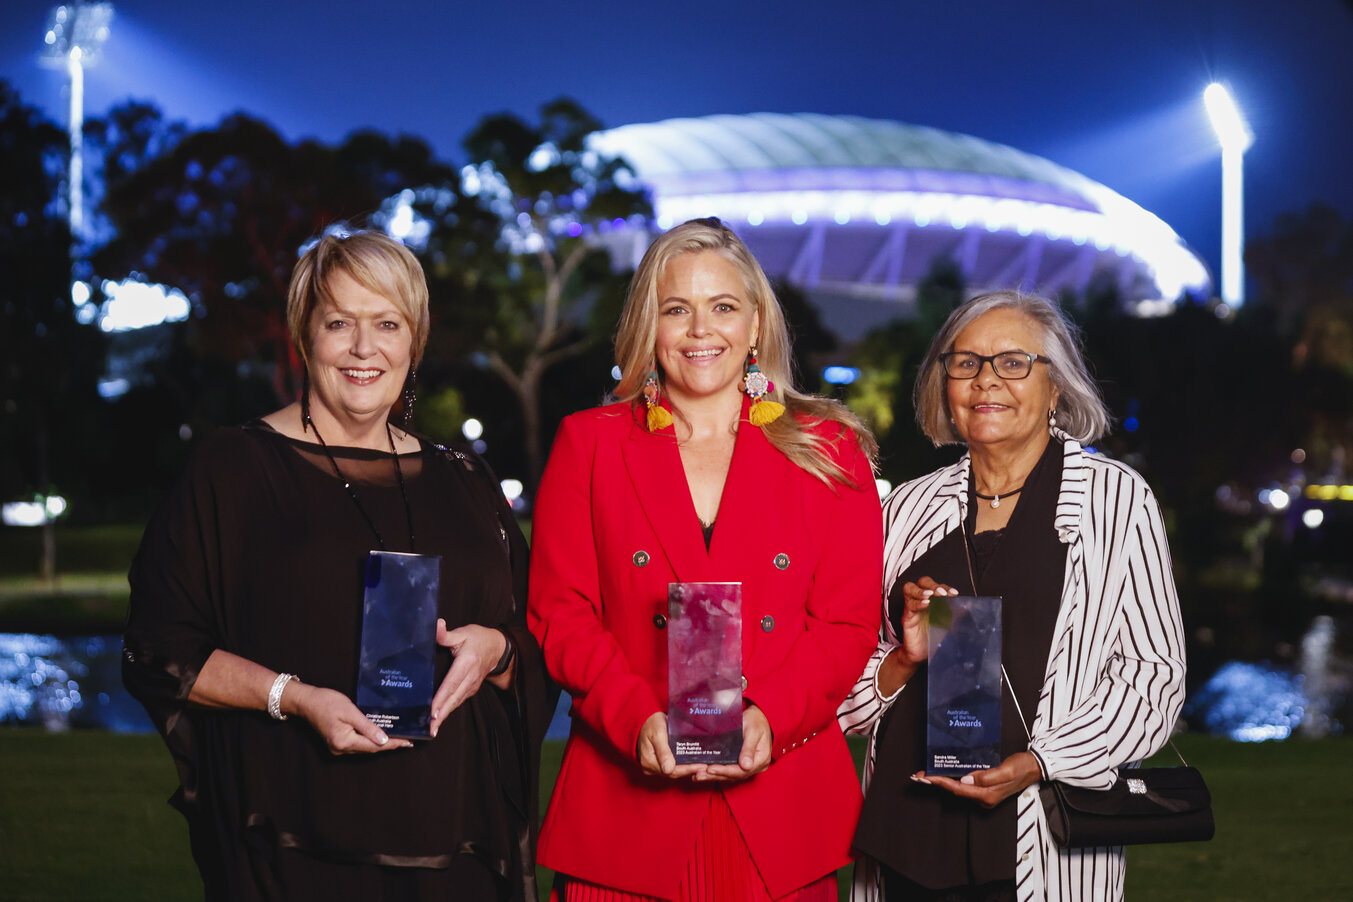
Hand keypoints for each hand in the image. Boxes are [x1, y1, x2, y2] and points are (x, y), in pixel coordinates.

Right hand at [288, 682, 412, 754]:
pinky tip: (380, 735)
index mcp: (344, 742)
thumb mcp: (350, 711)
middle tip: (408, 740)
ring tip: (398, 737)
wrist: (306, 701)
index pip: (374, 746)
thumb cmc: (327, 702)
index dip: (392, 744)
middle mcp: (341, 749)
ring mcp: (338, 748)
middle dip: (389, 745)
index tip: (408, 742)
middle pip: (370, 749)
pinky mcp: (337, 743)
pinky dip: (370, 740)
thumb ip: (367, 726)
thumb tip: (384, 741)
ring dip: (380, 743)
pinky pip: (358, 744)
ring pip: (364, 747)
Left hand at [429, 620, 506, 736]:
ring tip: (432, 730)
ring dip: (444, 716)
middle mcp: (471, 677)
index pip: (452, 683)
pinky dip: (449, 711)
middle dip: (441, 714)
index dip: (441, 698)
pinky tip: (439, 719)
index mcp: (467, 663)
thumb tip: (437, 625)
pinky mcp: (471, 689)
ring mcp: (472, 685)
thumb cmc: (478, 638)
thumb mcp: (463, 632)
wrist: (497, 647)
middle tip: (429, 729)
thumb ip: (447, 634)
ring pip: (456, 702)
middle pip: (454, 698)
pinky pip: (458, 701)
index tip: (432, 711)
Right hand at [636, 712, 705, 779]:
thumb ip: (663, 751)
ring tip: (701, 766)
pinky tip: (691, 763)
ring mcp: (652, 767)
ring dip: (686, 769)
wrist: (644, 719)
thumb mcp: (658, 734)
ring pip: (672, 771)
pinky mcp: (656, 763)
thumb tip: (668, 769)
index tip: (701, 766)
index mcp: (648, 761)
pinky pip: (670, 767)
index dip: (687, 770)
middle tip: (705, 767)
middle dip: (689, 770)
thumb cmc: (651, 724)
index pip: (671, 771)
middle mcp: (649, 767)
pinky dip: (681, 766)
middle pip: (672, 773)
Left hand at [698, 704, 772, 782]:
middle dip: (716, 775)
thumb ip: (748, 748)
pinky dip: (718, 772)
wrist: (759, 716)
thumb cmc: (756, 721)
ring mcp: (749, 766)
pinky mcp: (742, 764)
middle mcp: (756, 766)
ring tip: (698, 776)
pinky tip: (705, 772)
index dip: (725, 771)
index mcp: (761, 759)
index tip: (711, 769)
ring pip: (730, 775)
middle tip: (699, 774)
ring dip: (714, 776)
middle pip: (734, 775)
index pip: (741, 771)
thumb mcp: (752, 731)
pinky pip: (730, 770)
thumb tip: (746, 766)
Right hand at [897, 576, 958, 666]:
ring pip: (910, 588)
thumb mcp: (950, 624)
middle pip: (923, 582)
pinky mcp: (906, 617)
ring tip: (930, 595)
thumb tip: (970, 604)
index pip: (938, 586)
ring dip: (921, 590)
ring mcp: (912, 607)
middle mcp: (922, 600)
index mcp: (933, 600)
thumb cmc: (934, 638)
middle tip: (941, 593)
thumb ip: (958, 614)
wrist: (921, 655)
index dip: (946, 587)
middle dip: (933, 585)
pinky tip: (926, 605)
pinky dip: (917, 603)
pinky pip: (909, 605)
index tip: (955, 594)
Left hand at [910, 751, 1041, 808]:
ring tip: (925, 775)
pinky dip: (951, 780)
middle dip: (936, 783)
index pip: (959, 789)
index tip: (926, 777)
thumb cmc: (1022, 766)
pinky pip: (964, 786)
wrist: (1035, 767)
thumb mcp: (1006, 770)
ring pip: (958, 789)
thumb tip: (966, 781)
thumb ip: (987, 777)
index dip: (941, 783)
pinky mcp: (985, 788)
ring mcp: (984, 794)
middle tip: (917, 776)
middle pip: (955, 791)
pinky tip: (944, 774)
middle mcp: (984, 798)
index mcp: (988, 795)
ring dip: (941, 782)